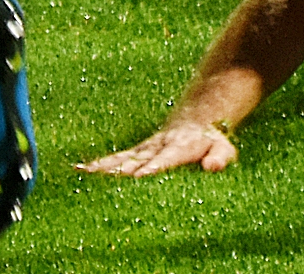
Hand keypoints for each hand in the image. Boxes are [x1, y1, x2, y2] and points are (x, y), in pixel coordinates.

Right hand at [75, 121, 237, 176]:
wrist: (195, 121)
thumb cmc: (211, 142)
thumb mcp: (224, 148)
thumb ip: (220, 157)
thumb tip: (212, 167)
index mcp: (179, 148)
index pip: (165, 158)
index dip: (153, 167)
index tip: (140, 175)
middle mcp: (157, 147)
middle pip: (137, 160)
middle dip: (121, 172)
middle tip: (102, 182)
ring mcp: (144, 150)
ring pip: (121, 159)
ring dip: (103, 168)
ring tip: (83, 174)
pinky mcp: (135, 153)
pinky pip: (115, 159)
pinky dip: (98, 166)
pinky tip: (79, 171)